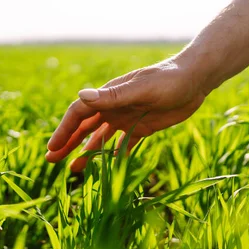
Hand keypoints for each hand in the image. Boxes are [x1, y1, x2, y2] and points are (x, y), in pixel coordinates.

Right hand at [45, 58, 206, 171]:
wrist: (196, 79)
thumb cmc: (169, 79)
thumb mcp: (141, 88)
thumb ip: (113, 96)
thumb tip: (82, 96)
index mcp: (109, 96)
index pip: (78, 113)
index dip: (64, 130)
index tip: (52, 148)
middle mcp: (113, 107)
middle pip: (84, 127)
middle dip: (67, 142)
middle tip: (51, 160)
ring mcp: (127, 118)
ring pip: (100, 138)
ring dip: (86, 151)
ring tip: (74, 169)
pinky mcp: (142, 127)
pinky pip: (123, 145)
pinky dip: (114, 156)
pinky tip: (106, 169)